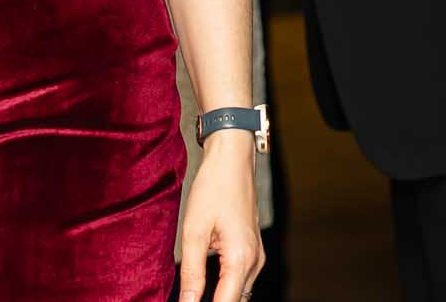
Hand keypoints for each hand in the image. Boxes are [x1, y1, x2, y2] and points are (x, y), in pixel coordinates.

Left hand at [179, 136, 263, 300]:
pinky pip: (241, 279)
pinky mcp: (253, 249)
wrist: (233, 158)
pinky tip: (207, 288)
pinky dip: (225, 289)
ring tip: (193, 297)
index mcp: (241, 259)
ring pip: (239, 293)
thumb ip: (192, 274)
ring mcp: (257, 255)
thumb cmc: (214, 188)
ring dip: (220, 298)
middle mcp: (254, 261)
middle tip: (188, 299)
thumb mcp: (194, 232)